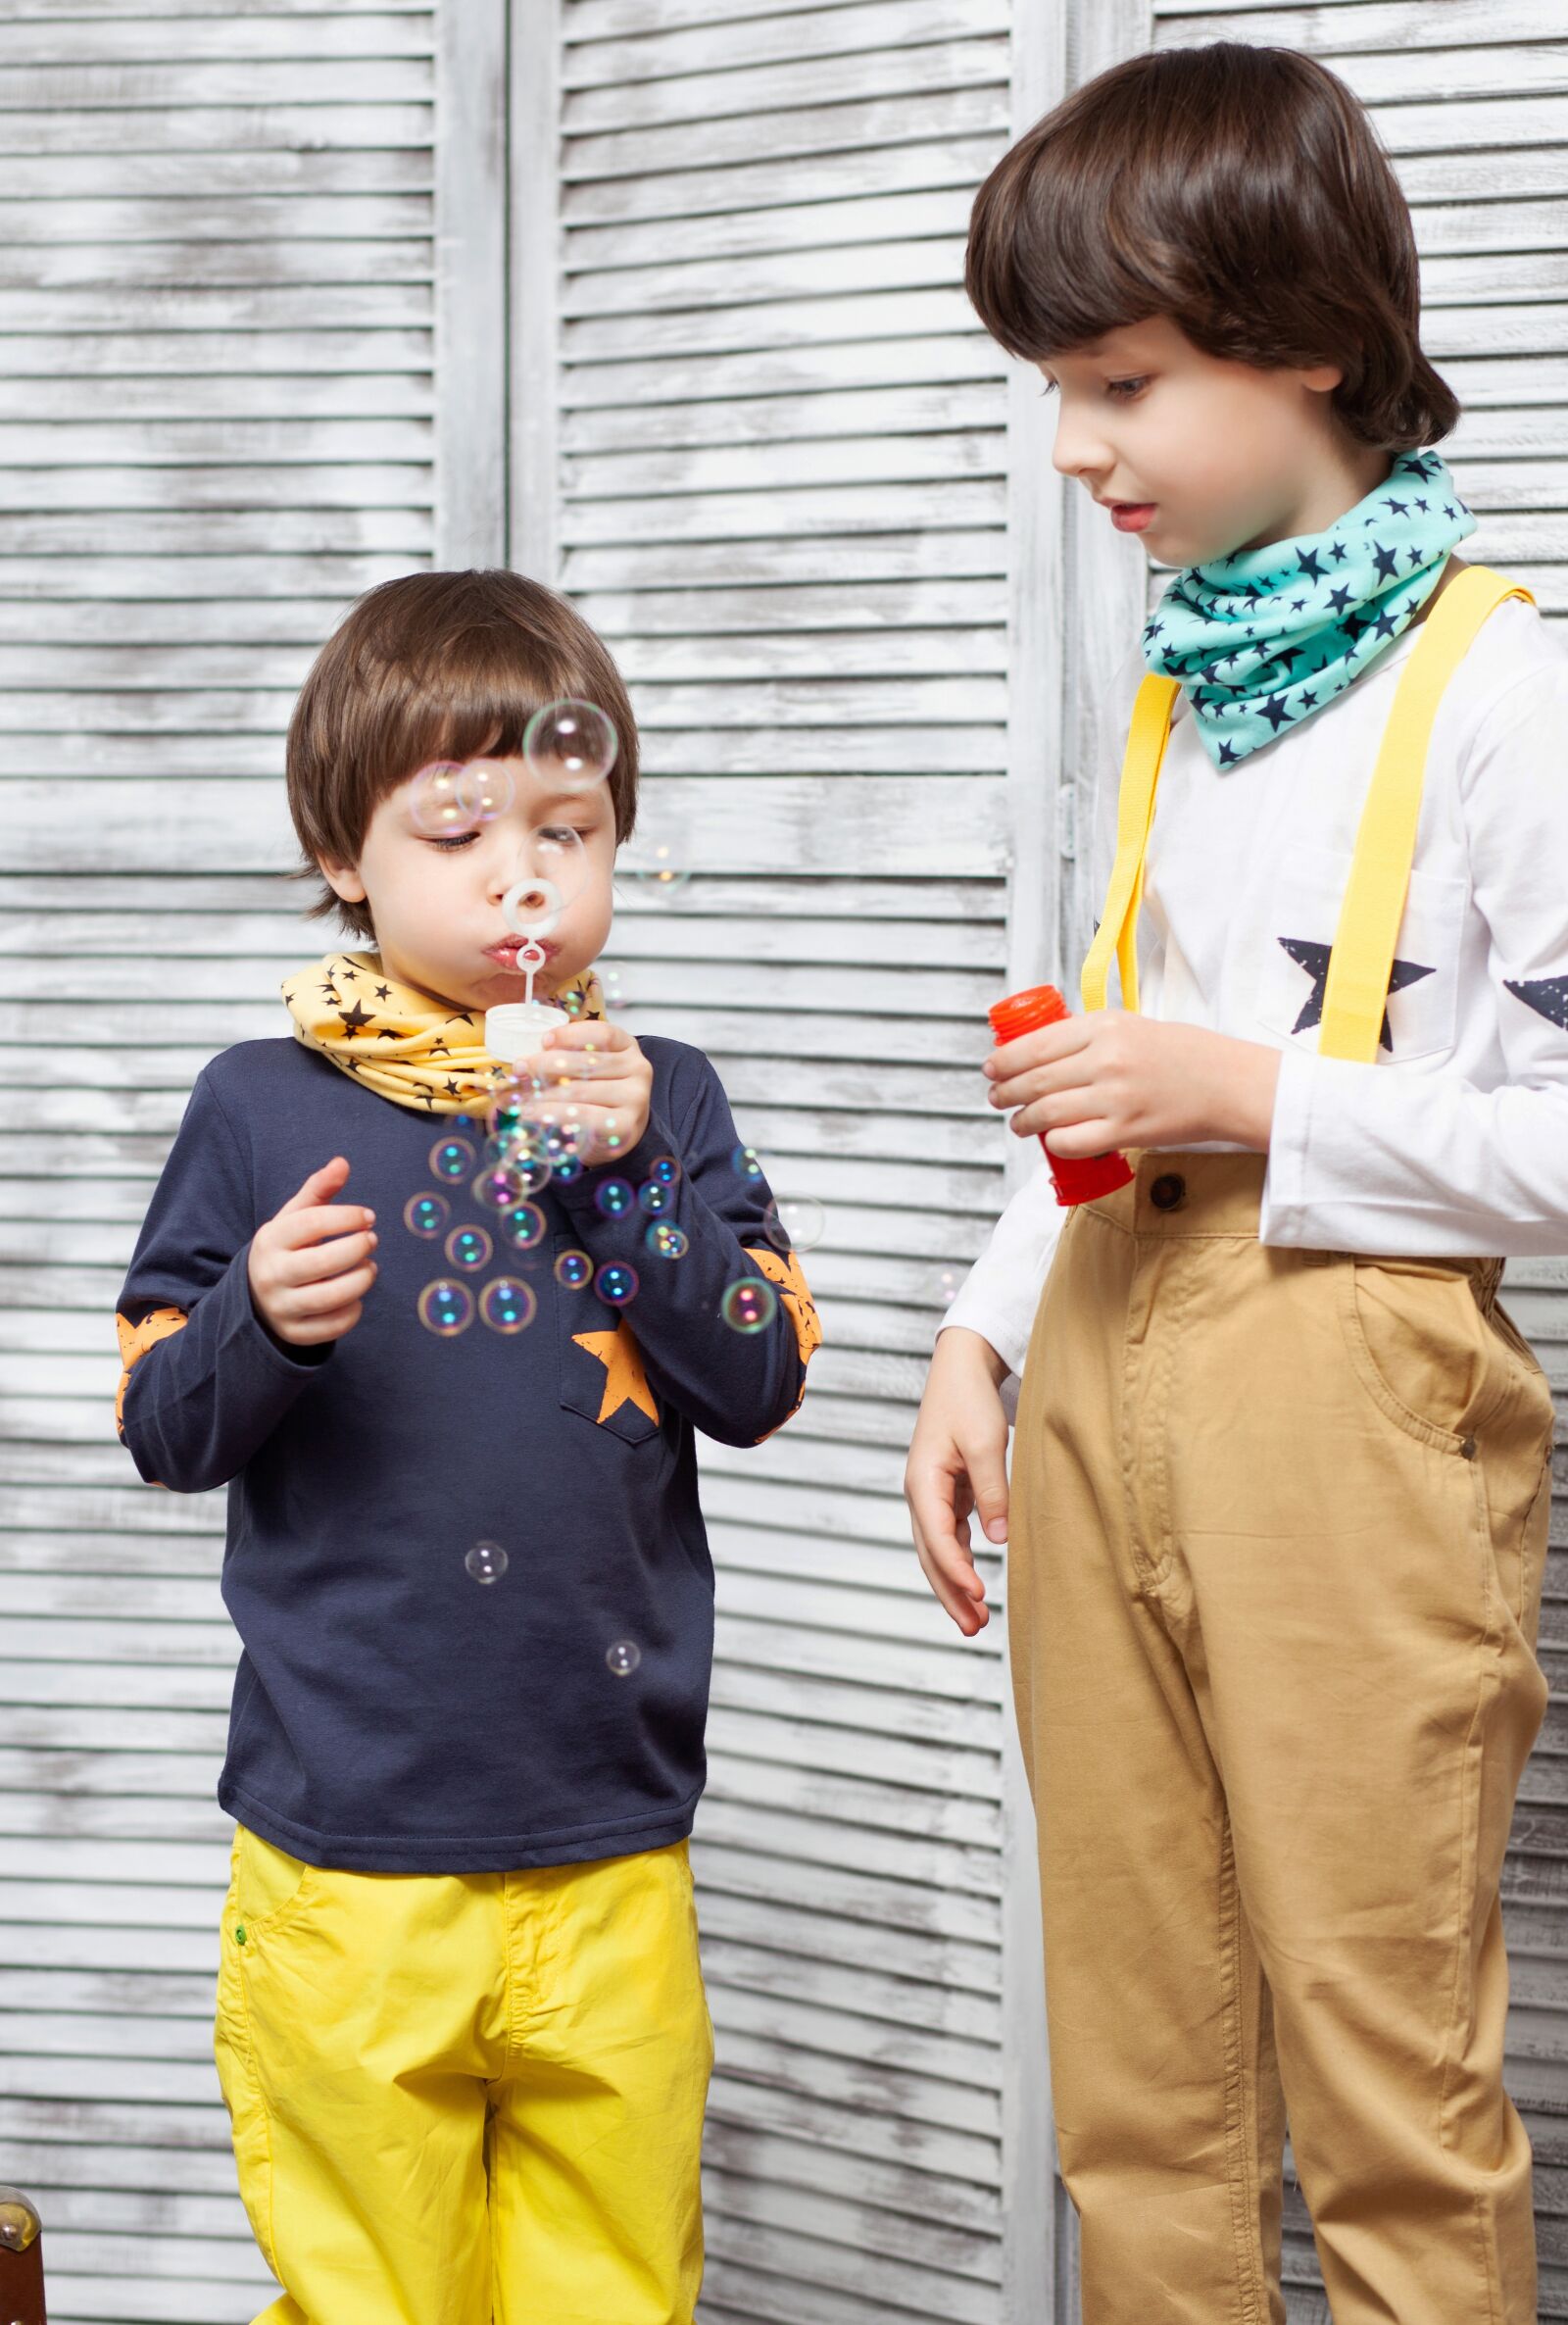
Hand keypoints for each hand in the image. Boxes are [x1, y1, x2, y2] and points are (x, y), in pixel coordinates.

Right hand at [247, 1158, 376, 1346]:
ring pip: (331, 1298)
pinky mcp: (294, 1332)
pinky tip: (356, 1296)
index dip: (347, 1217)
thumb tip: (342, 1163)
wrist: (256, 1295)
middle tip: (372, 1240)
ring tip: (370, 1268)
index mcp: (271, 1240)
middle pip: (323, 1262)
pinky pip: (332, 1326)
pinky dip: (353, 1311)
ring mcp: (281, 1306)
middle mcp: (271, 1274)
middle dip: (357, 1248)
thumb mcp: (295, 1216)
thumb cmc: (288, 1247)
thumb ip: (319, 1190)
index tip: (369, 1216)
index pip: (312, 1223)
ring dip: (361, 1280)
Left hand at [526, 1020, 652, 1168]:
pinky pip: (584, 1117)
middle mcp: (638, 1068)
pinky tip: (533, 1115)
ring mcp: (635, 1098)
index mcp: (627, 1046)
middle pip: (586, 1063)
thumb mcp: (588, 1069)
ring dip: (543, 1095)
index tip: (544, 1041)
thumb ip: (564, 1059)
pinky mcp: (625, 1125)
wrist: (622, 1130)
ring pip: (580, 1091)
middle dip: (545, 1066)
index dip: (570, 1035)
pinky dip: (553, 1115)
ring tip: (518, 1098)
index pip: (601, 1034)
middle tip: (519, 1070)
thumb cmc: (598, 1093)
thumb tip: (521, 1065)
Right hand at [905, 1327, 1009, 1636]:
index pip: (937, 1537)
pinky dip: (961, 1562)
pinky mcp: (946, 1492)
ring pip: (938, 1550)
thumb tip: (999, 1540)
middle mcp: (920, 1493)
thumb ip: (992, 1492)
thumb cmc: (969, 1400)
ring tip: (976, 1619)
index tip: (979, 1594)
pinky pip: (950, 1536)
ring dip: (954, 1584)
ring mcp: (931, 1494)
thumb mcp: (984, 1444)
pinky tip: (975, 1583)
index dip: (956, 1570)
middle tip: (975, 1627)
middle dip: (950, 1593)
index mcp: (922, 1482)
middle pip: (931, 1554)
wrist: (961, 1368)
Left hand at [983, 1010, 1280, 1155]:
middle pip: (1035, 1079)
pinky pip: (1072, 1142)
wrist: (1228, 1084)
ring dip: (1024, 1120)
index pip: (1036, 1044)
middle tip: (996, 1097)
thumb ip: (1090, 1034)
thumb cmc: (1184, 1055)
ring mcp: (1115, 1096)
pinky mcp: (1126, 1130)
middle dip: (1006, 1091)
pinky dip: (1054, 1144)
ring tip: (1018, 1123)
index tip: (992, 1068)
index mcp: (1105, 1027)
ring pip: (1046, 1112)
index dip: (1005, 1060)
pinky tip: (1051, 1141)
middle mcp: (1107, 1058)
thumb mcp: (1133, 1025)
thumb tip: (1044, 1045)